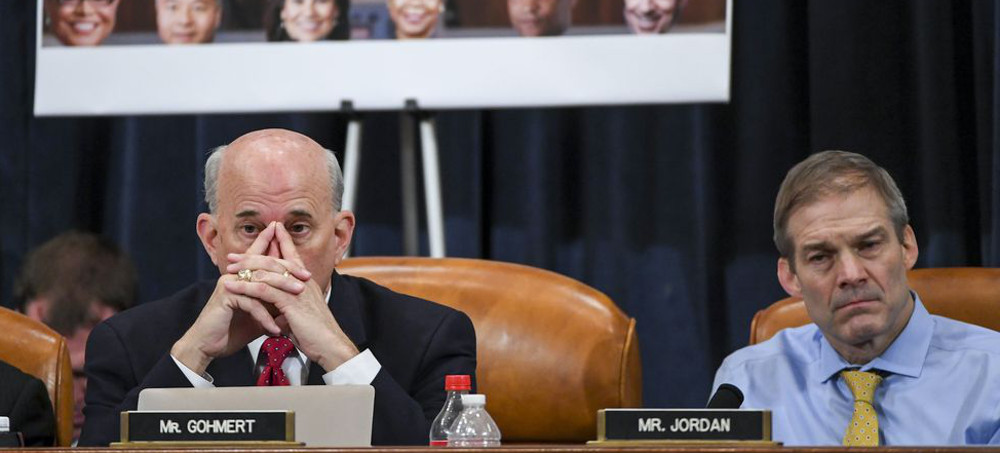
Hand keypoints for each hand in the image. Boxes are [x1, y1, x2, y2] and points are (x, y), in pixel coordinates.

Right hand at [171, 223, 284, 374]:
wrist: (209, 345)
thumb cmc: (233, 329)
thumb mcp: (260, 313)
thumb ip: (274, 302)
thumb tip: (295, 299)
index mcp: (242, 274)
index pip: (261, 255)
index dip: (274, 243)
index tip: (291, 237)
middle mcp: (235, 274)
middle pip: (265, 265)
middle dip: (288, 270)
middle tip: (307, 278)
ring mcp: (229, 283)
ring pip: (261, 281)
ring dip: (282, 292)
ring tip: (298, 300)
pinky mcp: (226, 297)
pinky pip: (252, 303)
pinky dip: (266, 317)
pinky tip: (276, 329)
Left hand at [224, 222, 359, 371]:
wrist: (329, 344)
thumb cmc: (317, 335)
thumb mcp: (302, 317)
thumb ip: (289, 311)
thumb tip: (278, 315)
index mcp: (306, 282)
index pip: (293, 256)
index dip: (283, 241)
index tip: (272, 230)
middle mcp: (302, 281)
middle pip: (275, 260)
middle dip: (253, 255)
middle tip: (234, 255)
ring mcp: (296, 289)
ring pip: (267, 271)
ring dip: (245, 268)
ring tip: (228, 268)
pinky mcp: (289, 301)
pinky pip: (263, 289)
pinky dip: (245, 286)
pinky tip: (232, 286)